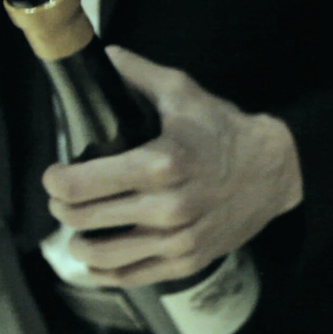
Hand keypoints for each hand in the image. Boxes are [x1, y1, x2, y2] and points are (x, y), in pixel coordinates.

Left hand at [42, 45, 303, 287]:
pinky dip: (104, 270)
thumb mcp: (184, 92)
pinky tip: (100, 256)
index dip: (56, 179)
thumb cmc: (226, 131)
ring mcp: (179, 239)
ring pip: (99, 255)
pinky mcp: (188, 260)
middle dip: (63, 206)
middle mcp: (168, 206)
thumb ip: (137, 74)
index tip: (56, 174)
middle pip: (82, 219)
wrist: (277, 169)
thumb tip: (103, 57)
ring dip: (79, 241)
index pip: (79, 184)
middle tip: (66, 197)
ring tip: (81, 228)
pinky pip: (129, 276)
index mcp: (161, 162)